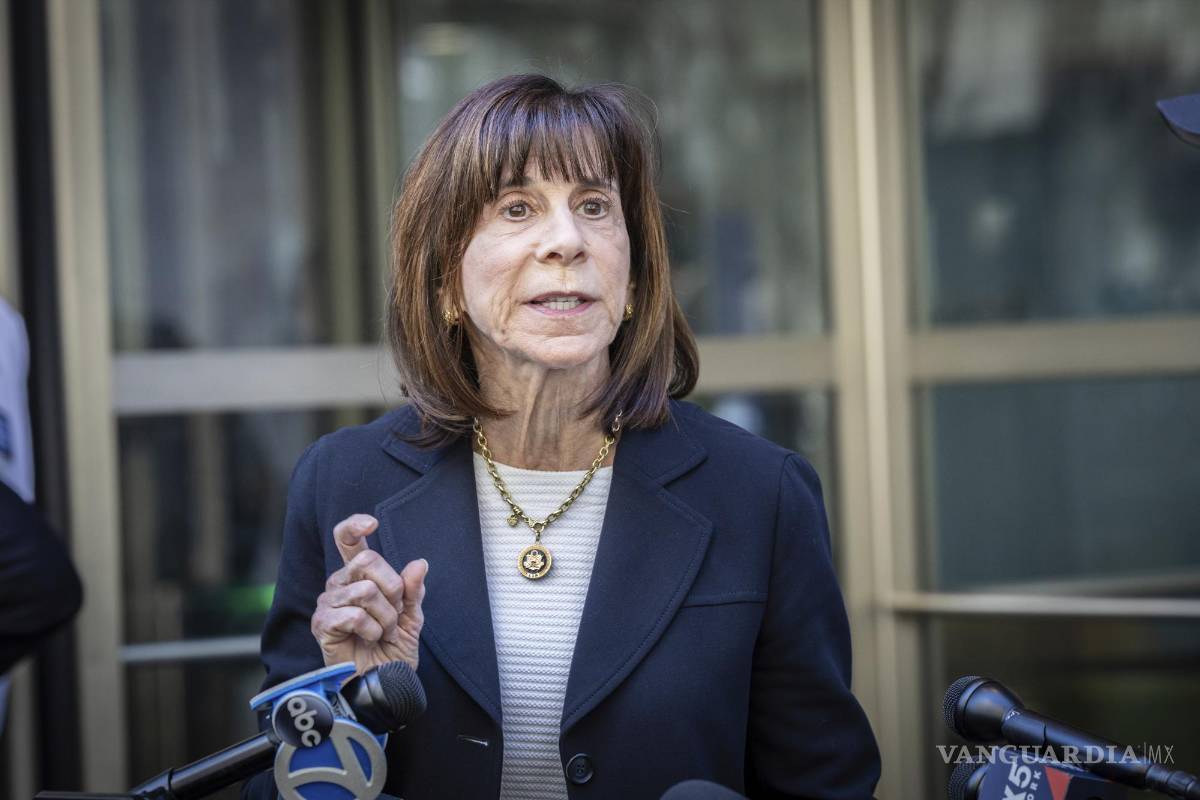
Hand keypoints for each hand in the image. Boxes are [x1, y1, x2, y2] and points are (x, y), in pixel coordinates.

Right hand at [310, 513, 427, 674]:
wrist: (384, 683)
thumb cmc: (392, 649)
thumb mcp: (411, 616)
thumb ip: (413, 590)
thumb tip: (419, 564)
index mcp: (359, 575)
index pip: (347, 539)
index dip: (355, 525)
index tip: (372, 522)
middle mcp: (340, 583)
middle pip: (367, 560)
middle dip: (392, 589)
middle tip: (394, 614)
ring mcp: (328, 602)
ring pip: (365, 590)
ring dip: (385, 616)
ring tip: (382, 632)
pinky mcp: (322, 624)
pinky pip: (354, 614)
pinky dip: (371, 629)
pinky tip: (368, 639)